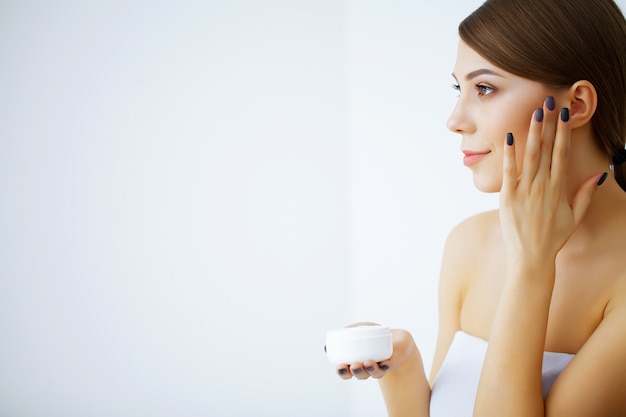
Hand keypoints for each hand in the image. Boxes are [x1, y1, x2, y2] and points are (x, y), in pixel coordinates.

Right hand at [335, 327, 415, 380]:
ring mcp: (381, 366)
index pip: (348, 373)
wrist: (396, 338)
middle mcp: (368, 369)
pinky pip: (390, 366)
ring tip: (367, 363)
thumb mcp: (356, 332)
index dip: (343, 373)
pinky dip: (386, 366)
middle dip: (356, 372)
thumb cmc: (373, 335)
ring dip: (370, 370)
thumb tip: (326, 347)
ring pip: (375, 373)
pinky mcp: (394, 362)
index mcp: (357, 363)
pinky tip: (384, 364)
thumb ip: (342, 336)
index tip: (340, 366)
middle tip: (353, 365)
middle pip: (361, 375)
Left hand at [499, 98, 604, 264]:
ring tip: (534, 112)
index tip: (565, 114)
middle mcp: (543, 187)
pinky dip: (509, 154)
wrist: (531, 257)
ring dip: (532, 132)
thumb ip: (586, 194)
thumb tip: (601, 174)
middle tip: (549, 102)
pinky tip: (510, 137)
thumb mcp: (575, 216)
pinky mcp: (508, 198)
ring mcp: (525, 191)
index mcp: (559, 189)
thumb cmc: (553, 237)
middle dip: (549, 124)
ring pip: (530, 156)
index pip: (562, 153)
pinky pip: (509, 172)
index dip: (564, 132)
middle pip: (547, 149)